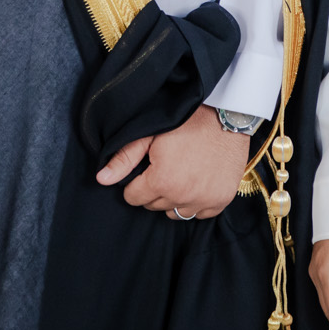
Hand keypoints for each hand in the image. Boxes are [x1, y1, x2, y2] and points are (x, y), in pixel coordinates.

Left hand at [95, 104, 248, 218]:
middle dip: (154, 189)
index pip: (133, 198)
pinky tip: (197, 182)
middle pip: (154, 205)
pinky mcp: (221, 200)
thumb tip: (101, 180)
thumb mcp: (151, 135)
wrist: (226, 116)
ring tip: (181, 175)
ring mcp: (204, 200)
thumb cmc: (186, 121)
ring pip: (176, 212)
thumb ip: (125, 158)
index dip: (136, 183)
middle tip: (166, 166)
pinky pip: (200, 214)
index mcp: (162, 181)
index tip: (146, 169)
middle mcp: (183, 196)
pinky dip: (196, 202)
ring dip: (174, 198)